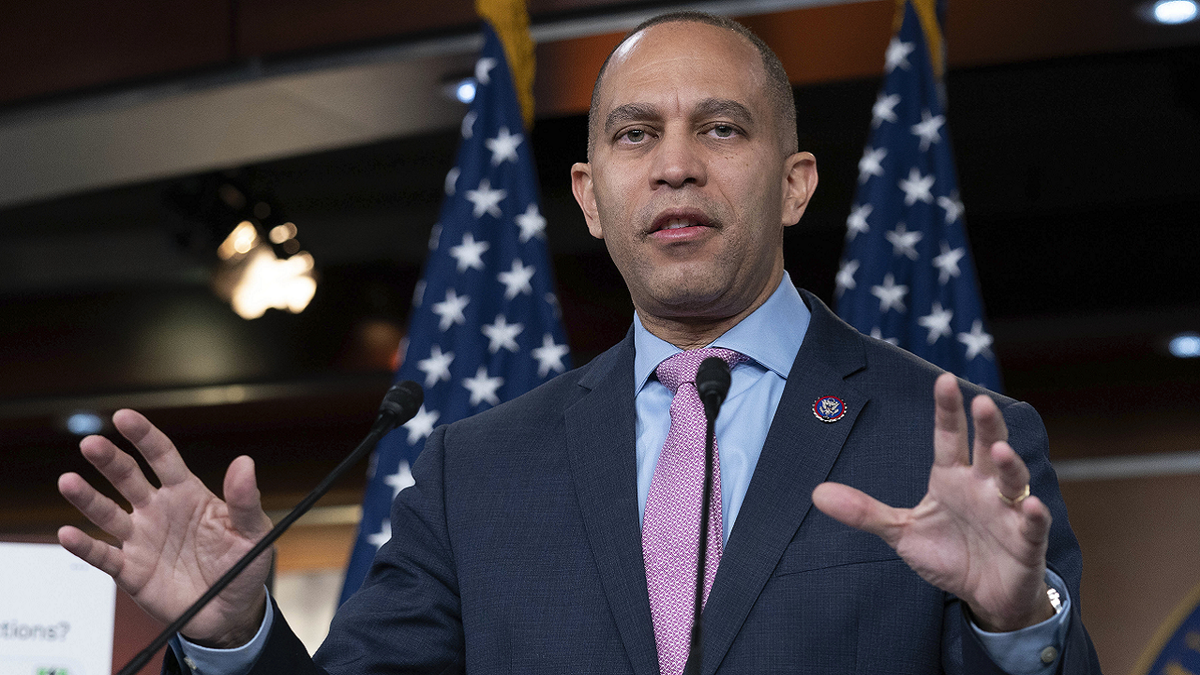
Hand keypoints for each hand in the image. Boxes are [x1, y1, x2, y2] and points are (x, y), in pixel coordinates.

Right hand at [57, 409, 273, 647]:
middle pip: (128, 478)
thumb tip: (245, 462)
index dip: (143, 436)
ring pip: (107, 513)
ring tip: (67, 481)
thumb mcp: (252, 531)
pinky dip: (84, 547)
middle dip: (109, 460)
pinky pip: (103, 556)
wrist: (231, 611)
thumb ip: (245, 499)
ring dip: (87, 498)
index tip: (124, 416)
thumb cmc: (243, 565)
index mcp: (187, 493)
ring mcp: (141, 539)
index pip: (161, 456)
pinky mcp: (131, 571)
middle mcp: (158, 511)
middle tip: (91, 443)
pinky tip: (67, 534)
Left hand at [812, 373, 1055, 631]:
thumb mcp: (901, 532)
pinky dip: (1033, 516)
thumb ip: (864, 511)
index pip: (949, 437)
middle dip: (986, 425)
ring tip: (998, 450)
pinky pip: (1032, 525)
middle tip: (981, 401)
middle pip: (985, 448)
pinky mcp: (1025, 542)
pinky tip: (1032, 506)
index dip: (948, 411)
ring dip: (1008, 464)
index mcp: (952, 478)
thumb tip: (816, 493)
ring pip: (1012, 480)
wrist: (983, 596)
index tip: (944, 380)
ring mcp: (1007, 512)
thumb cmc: (948, 554)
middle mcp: (982, 487)